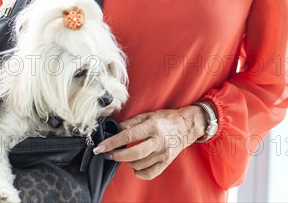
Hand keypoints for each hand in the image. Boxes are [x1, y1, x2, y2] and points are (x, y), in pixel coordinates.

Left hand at [92, 106, 206, 179]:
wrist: (187, 125)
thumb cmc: (165, 118)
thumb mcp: (148, 114)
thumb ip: (131, 122)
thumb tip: (115, 130)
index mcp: (152, 125)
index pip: (128, 135)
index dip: (112, 142)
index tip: (100, 147)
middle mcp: (158, 140)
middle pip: (134, 153)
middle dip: (117, 155)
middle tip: (108, 154)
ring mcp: (163, 153)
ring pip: (140, 164)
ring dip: (127, 162)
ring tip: (124, 155)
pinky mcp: (166, 162)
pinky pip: (150, 173)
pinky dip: (139, 172)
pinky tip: (135, 165)